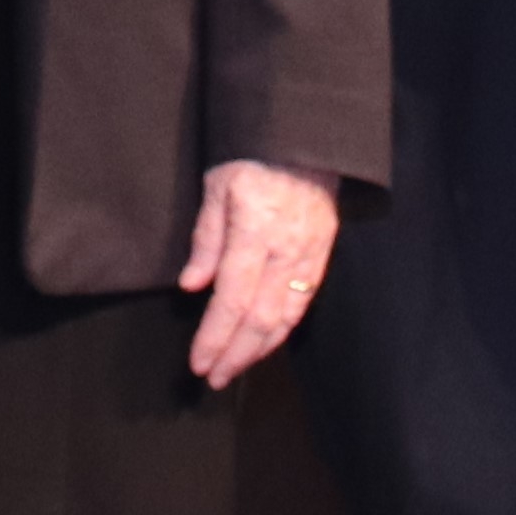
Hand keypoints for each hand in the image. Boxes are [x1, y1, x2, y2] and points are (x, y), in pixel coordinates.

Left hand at [177, 159, 339, 387]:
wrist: (307, 136)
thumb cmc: (253, 156)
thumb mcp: (218, 187)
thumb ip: (206, 239)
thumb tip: (192, 286)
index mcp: (254, 233)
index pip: (232, 299)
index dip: (215, 336)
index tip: (198, 362)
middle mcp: (286, 251)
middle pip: (260, 318)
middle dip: (235, 353)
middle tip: (213, 378)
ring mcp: (309, 255)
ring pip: (286, 317)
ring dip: (259, 350)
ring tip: (235, 367)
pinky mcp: (323, 254)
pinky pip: (304, 303)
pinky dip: (283, 329)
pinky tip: (266, 342)